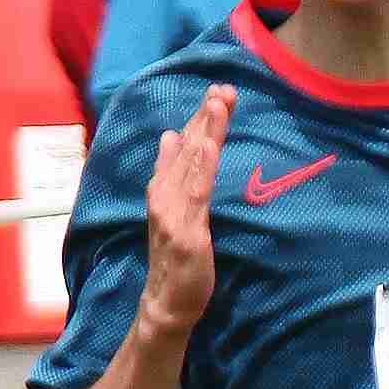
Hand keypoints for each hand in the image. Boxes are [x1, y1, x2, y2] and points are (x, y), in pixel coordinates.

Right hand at [141, 87, 232, 339]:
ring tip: (217, 103)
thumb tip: (170, 136)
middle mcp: (165, 194)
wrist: (166, 301)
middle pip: (188, 149)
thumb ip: (174, 173)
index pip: (184, 146)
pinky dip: (201, 168)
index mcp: (165, 187)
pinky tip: (209, 146)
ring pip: (192, 165)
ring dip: (204, 132)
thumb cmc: (176, 255)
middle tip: (223, 87)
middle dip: (205, 117)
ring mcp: (174, 212)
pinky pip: (196, 195)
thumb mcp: (176, 208)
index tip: (217, 92)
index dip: (199, 118)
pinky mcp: (186, 231)